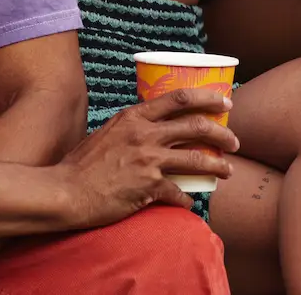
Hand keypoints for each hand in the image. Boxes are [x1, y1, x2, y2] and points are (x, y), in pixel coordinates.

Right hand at [53, 89, 237, 230]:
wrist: (66, 191)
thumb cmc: (81, 163)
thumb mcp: (107, 132)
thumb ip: (131, 127)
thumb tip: (149, 127)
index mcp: (135, 116)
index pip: (180, 98)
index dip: (208, 98)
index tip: (225, 103)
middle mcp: (145, 134)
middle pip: (196, 126)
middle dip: (222, 132)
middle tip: (234, 140)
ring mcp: (148, 161)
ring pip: (196, 159)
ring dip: (218, 165)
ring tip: (228, 170)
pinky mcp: (148, 187)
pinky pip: (178, 193)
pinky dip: (187, 199)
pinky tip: (189, 203)